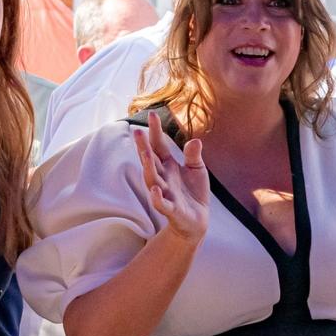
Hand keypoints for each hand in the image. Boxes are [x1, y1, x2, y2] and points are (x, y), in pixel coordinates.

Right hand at [133, 111, 208, 241]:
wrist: (197, 221)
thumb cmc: (193, 193)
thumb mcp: (197, 170)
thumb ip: (193, 155)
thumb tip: (196, 140)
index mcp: (168, 166)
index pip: (158, 146)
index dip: (155, 131)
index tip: (152, 114)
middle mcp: (163, 178)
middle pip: (150, 161)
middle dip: (144, 147)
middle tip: (138, 131)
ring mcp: (165, 194)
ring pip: (153, 180)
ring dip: (148, 168)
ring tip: (145, 153)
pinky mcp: (172, 210)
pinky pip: (162, 204)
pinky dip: (158, 198)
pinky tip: (155, 190)